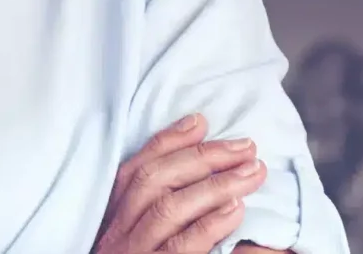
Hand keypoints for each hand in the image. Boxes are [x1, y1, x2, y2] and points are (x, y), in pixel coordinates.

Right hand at [92, 113, 266, 252]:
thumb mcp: (133, 235)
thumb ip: (154, 206)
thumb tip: (195, 157)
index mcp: (110, 217)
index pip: (136, 168)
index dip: (168, 142)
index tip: (202, 121)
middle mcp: (116, 232)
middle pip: (153, 180)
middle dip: (200, 157)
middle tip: (246, 147)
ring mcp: (133, 253)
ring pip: (169, 208)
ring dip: (213, 185)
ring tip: (252, 173)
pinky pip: (182, 247)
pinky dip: (209, 224)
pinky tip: (235, 211)